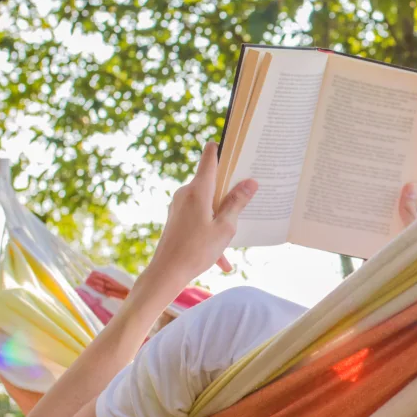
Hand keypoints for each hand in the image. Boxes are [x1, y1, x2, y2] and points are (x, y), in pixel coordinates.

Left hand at [142, 142, 256, 299]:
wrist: (166, 273)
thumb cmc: (196, 250)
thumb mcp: (225, 227)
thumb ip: (237, 202)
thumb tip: (250, 182)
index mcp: (198, 190)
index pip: (210, 157)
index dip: (222, 148)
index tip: (235, 143)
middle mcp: (186, 193)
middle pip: (212, 181)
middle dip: (230, 189)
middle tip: (249, 194)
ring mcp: (179, 206)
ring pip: (207, 203)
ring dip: (222, 217)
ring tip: (234, 236)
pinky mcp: (177, 218)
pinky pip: (200, 218)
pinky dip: (211, 232)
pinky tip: (223, 260)